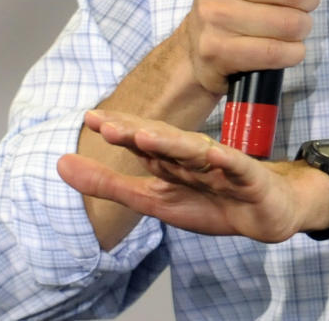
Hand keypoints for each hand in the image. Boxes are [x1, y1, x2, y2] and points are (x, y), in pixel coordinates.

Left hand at [57, 110, 328, 242]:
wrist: (269, 211)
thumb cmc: (212, 202)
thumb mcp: (154, 199)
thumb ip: (109, 184)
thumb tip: (59, 163)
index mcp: (171, 158)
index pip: (142, 139)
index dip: (118, 128)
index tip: (90, 117)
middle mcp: (194, 154)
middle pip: (163, 141)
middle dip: (137, 132)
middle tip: (108, 124)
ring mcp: (222, 163)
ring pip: (195, 151)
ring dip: (171, 142)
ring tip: (146, 136)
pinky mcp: (250, 176)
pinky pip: (237, 166)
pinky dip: (227, 160)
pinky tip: (215, 154)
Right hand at [184, 0, 328, 94]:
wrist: (200, 40)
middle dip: (310, 0)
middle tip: (302, 5)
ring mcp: (212, 14)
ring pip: (289, 23)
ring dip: (302, 28)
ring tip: (292, 25)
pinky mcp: (216, 49)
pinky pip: (276, 52)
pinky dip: (292, 53)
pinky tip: (286, 47)